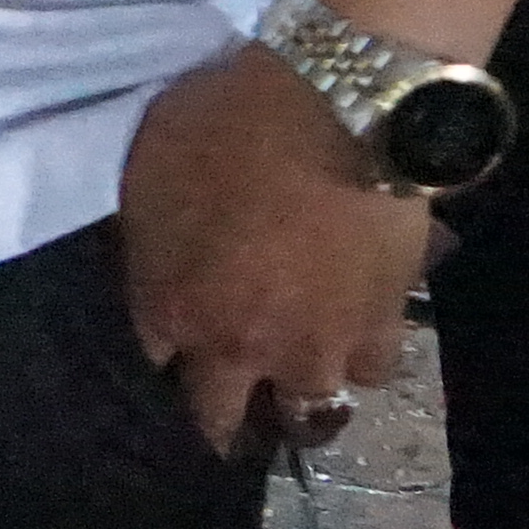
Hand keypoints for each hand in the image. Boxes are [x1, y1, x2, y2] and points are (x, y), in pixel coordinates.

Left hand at [119, 39, 425, 453]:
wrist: (337, 115)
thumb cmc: (223, 127)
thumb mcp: (146, 175)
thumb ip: (149, 244)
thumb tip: (157, 268)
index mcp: (169, 308)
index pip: (151, 361)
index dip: (160, 352)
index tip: (166, 350)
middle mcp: (239, 348)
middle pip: (218, 413)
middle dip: (215, 412)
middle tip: (221, 408)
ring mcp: (315, 349)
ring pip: (303, 404)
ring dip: (294, 389)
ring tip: (296, 370)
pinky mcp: (382, 332)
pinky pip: (369, 370)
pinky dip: (358, 357)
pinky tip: (354, 337)